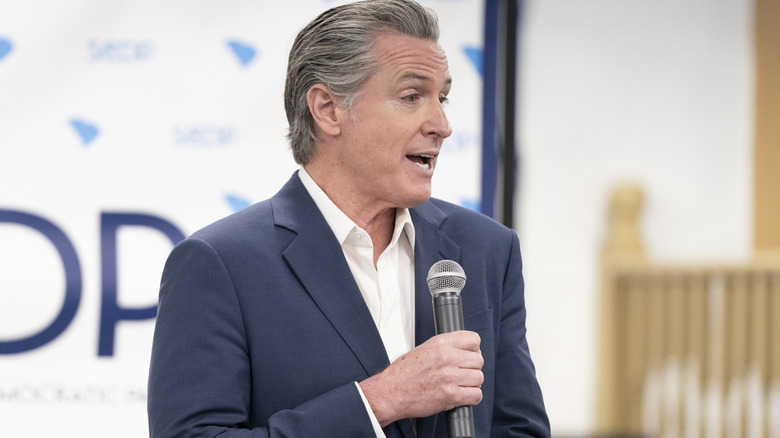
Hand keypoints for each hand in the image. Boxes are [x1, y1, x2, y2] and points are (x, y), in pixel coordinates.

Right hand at [359, 330, 483, 426]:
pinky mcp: (451, 395)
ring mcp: (450, 377)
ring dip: (471, 384)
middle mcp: (447, 357)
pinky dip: (471, 398)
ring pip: (479, 378)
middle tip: (462, 374)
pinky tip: (460, 396)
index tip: (470, 355)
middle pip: (479, 360)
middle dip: (472, 368)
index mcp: (440, 343)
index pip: (473, 339)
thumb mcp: (424, 349)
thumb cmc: (403, 374)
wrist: (390, 393)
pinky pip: (476, 395)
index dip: (474, 349)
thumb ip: (445, 348)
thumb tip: (464, 351)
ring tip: (459, 386)